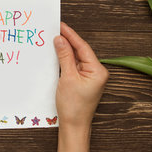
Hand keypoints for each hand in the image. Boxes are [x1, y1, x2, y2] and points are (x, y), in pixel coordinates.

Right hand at [54, 22, 107, 151]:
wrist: (73, 126)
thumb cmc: (73, 106)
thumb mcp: (67, 77)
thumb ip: (64, 56)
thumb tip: (60, 40)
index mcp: (98, 70)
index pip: (83, 47)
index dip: (71, 35)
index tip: (60, 25)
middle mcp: (96, 72)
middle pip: (80, 51)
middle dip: (67, 40)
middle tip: (55, 29)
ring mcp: (89, 77)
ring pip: (76, 57)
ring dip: (65, 49)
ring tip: (54, 39)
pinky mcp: (82, 81)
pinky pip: (73, 65)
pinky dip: (65, 59)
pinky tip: (57, 54)